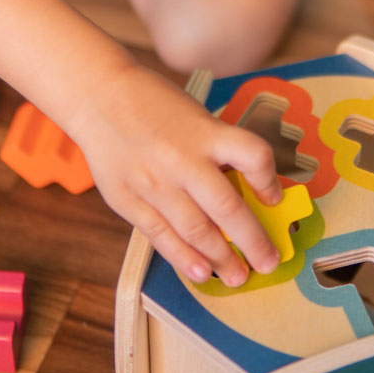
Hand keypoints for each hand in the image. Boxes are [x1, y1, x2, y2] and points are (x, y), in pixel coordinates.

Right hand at [66, 62, 282, 287]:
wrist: (99, 96)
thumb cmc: (154, 104)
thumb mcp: (196, 117)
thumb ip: (217, 151)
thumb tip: (246, 192)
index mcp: (205, 133)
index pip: (253, 156)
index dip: (270, 181)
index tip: (274, 199)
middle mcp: (182, 160)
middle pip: (227, 208)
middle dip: (253, 241)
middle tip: (268, 261)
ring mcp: (153, 183)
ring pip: (195, 230)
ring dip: (221, 259)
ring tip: (238, 276)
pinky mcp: (128, 200)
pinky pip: (161, 236)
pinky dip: (183, 257)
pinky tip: (201, 272)